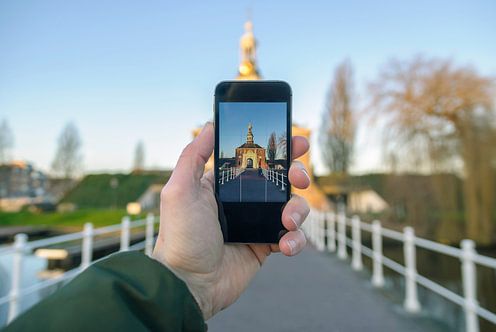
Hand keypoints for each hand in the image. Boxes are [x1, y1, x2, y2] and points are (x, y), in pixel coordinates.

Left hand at [152, 122, 310, 319]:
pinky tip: (285, 245)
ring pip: (292, 206)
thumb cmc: (180, 237)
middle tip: (299, 178)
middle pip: (280, 179)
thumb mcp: (180, 190)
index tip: (297, 142)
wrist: (189, 284)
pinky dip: (296, 239)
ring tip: (286, 221)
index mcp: (225, 184)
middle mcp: (243, 200)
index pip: (256, 159)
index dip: (278, 149)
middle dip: (297, 174)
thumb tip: (210, 125)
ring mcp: (256, 223)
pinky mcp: (265, 245)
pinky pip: (292, 237)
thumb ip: (193, 156)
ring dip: (298, 210)